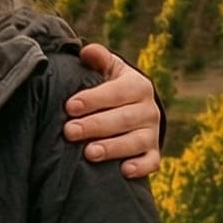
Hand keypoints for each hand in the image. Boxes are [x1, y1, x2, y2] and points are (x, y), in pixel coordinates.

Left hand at [64, 43, 161, 179]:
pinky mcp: (153, 154)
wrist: (134, 110)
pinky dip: (139, 167)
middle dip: (95, 125)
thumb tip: (88, 52)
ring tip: (89, 153)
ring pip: (135, 142)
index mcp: (137, 86)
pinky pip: (151, 163)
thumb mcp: (108, 70)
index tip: (69, 106)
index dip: (93, 99)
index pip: (116, 92)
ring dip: (113, 148)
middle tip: (70, 131)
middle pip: (123, 119)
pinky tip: (123, 171)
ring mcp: (152, 134)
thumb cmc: (111, 88)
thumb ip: (98, 59)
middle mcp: (149, 110)